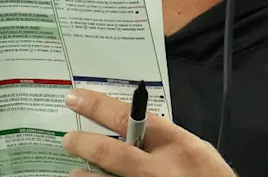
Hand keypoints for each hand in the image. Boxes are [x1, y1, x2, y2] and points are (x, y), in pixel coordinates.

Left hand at [61, 88, 235, 176]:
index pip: (129, 118)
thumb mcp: (198, 151)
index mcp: (176, 145)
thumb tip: (136, 129)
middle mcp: (158, 171)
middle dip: (82, 143)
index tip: (76, 98)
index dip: (97, 106)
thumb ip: (167, 141)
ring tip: (76, 174)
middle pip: (108, 152)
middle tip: (68, 139)